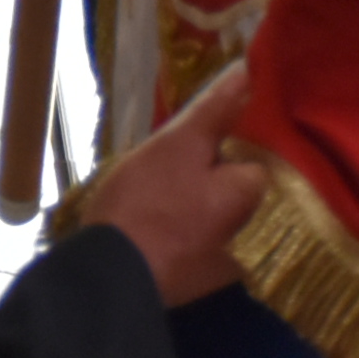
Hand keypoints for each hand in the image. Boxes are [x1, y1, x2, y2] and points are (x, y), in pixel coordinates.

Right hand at [83, 64, 262, 308]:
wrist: (106, 276)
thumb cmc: (146, 202)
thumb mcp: (178, 144)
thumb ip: (216, 111)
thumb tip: (248, 71)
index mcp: (246, 198)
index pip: (252, 163)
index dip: (223, 150)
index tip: (193, 144)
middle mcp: (243, 236)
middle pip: (230, 194)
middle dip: (206, 181)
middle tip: (166, 169)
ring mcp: (215, 267)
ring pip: (208, 221)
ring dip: (188, 209)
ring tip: (151, 196)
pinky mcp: (186, 286)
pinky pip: (186, 247)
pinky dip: (171, 236)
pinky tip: (143, 228)